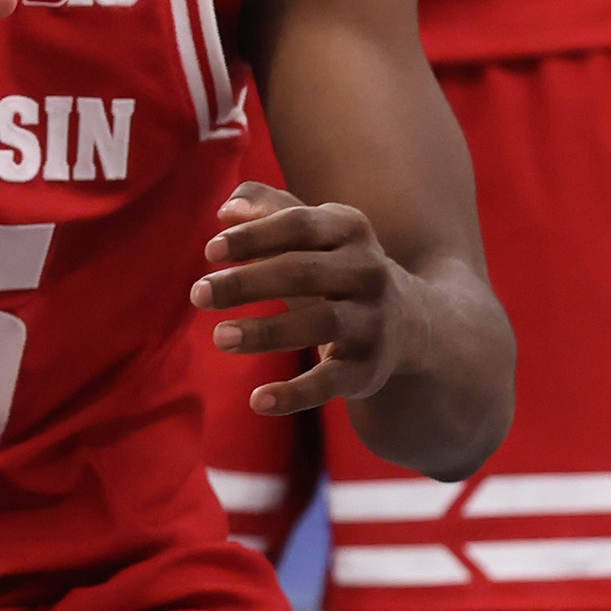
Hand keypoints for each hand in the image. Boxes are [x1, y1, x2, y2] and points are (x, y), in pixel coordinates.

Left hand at [194, 181, 413, 417]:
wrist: (412, 323)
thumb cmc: (338, 268)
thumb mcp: (315, 234)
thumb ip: (270, 210)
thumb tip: (226, 209)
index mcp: (350, 230)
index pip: (297, 226)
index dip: (254, 235)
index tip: (210, 250)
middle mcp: (367, 272)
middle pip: (302, 272)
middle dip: (247, 282)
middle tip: (198, 293)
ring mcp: (371, 321)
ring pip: (318, 324)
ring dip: (266, 331)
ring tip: (219, 336)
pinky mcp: (368, 368)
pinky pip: (329, 382)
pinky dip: (294, 394)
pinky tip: (257, 400)